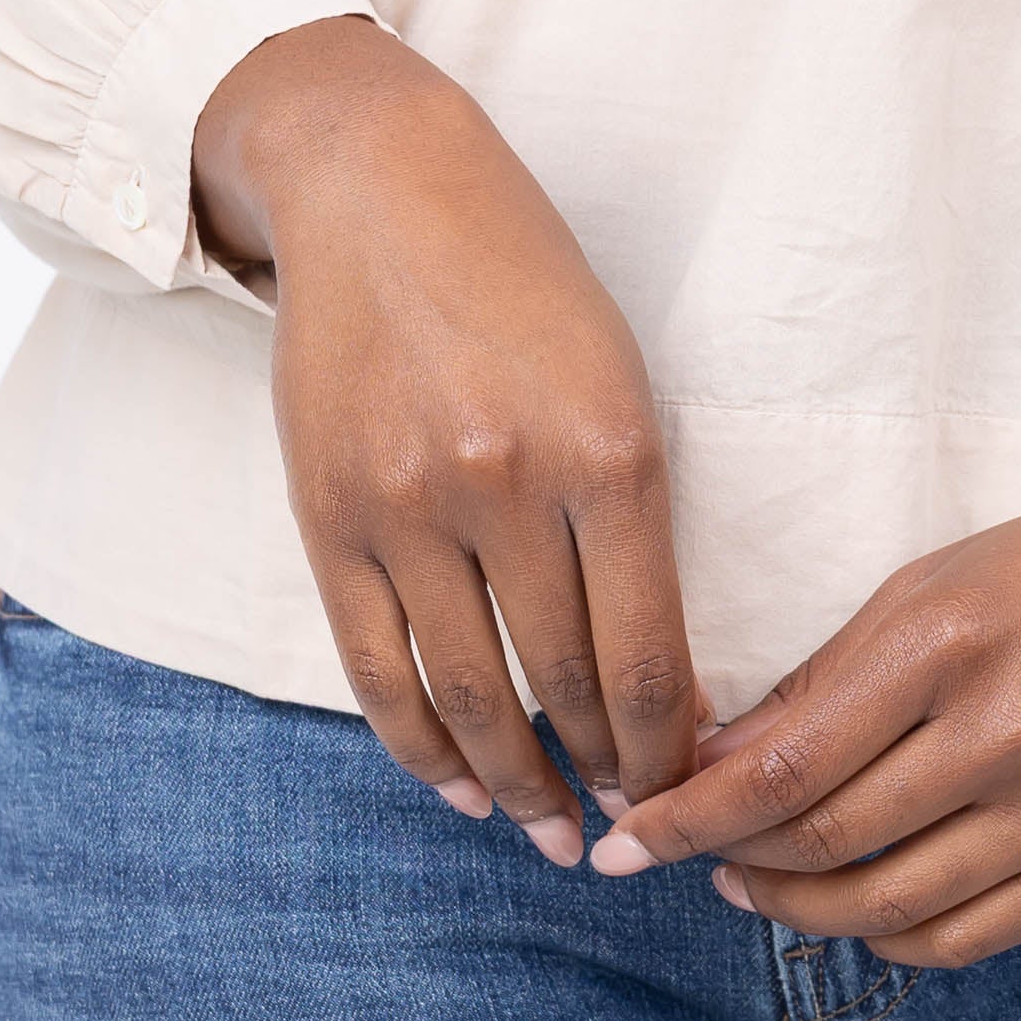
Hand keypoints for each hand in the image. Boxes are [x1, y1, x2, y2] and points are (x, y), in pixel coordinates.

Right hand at [196, 15, 700, 858]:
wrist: (378, 186)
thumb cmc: (524, 280)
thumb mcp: (617, 375)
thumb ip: (638, 517)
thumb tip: (667, 676)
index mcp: (609, 450)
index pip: (649, 652)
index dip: (672, 749)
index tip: (692, 793)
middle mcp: (509, 486)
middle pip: (565, 687)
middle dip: (608, 778)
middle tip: (632, 832)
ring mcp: (407, 507)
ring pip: (471, 697)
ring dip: (520, 784)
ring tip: (550, 834)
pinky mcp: (328, 516)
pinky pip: (378, 668)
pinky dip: (424, 748)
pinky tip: (464, 789)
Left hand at [587, 360, 1020, 965]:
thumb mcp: (938, 584)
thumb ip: (830, 679)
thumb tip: (717, 762)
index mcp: (950, 642)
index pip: (784, 766)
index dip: (689, 816)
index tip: (628, 838)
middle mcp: (1007, 733)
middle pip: (826, 844)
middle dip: (728, 864)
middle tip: (679, 859)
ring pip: (888, 906)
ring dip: (799, 909)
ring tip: (754, 887)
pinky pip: (965, 938)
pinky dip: (890, 936)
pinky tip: (855, 908)